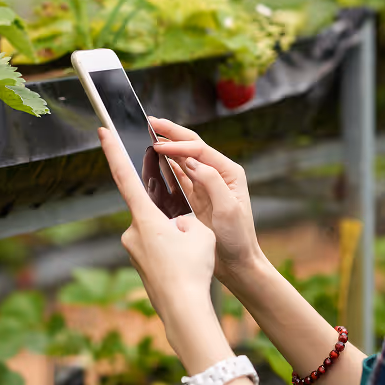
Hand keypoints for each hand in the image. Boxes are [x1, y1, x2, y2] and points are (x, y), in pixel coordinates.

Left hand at [98, 126, 219, 354]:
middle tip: (188, 237)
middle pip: (151, 208)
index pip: (125, 176)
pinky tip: (183, 264)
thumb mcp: (199, 232)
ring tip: (190, 256)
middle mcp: (132, 231)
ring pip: (155, 229)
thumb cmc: (192, 269)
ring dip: (173, 235)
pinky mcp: (138, 263)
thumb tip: (176, 223)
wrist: (183, 310)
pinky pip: (155, 246)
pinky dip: (169, 248)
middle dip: (171, 214)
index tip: (103, 132)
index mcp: (145, 217)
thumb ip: (185, 218)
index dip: (113, 151)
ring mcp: (133, 249)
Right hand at [150, 117, 261, 283]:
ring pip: (180, 159)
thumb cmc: (238, 237)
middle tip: (149, 122)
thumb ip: (212, 182)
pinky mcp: (193, 197)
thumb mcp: (229, 209)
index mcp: (228, 172)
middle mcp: (216, 173)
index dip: (177, 144)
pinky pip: (175, 177)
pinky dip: (162, 167)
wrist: (237, 263)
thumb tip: (192, 161)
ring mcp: (203, 184)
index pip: (199, 149)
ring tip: (146, 136)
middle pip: (190, 146)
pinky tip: (150, 161)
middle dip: (170, 133)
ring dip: (164, 147)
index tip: (158, 145)